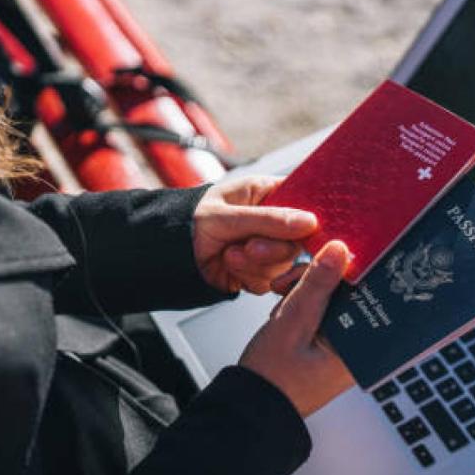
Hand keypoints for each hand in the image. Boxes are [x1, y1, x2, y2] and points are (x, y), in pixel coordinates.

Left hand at [193, 176, 317, 293]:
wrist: (165, 253)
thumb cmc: (189, 220)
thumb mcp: (228, 215)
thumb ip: (269, 219)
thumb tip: (308, 222)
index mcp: (266, 193)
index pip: (304, 201)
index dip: (309, 217)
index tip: (307, 229)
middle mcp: (271, 221)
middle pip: (297, 240)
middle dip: (272, 248)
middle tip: (250, 246)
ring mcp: (265, 248)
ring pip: (283, 264)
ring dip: (255, 263)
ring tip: (229, 254)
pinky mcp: (257, 271)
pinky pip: (268, 281)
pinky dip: (248, 276)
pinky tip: (229, 265)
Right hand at [240, 241, 354, 416]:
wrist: (251, 405)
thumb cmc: (274, 379)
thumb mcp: (293, 322)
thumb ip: (317, 285)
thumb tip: (340, 250)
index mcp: (361, 349)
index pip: (366, 293)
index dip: (343, 271)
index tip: (320, 259)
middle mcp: (358, 348)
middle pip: (349, 293)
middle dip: (318, 281)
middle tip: (288, 284)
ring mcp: (343, 346)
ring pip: (333, 299)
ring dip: (306, 291)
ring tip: (281, 299)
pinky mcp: (329, 344)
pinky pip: (323, 312)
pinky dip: (303, 305)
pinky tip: (285, 308)